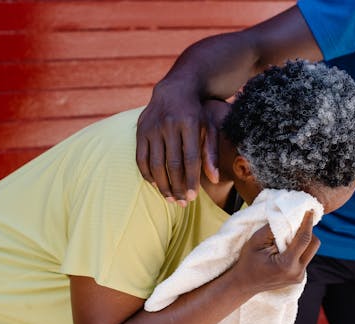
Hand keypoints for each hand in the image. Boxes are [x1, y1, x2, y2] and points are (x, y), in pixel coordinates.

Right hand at [136, 83, 222, 203]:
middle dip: (178, 187)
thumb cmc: (197, 114)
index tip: (193, 198)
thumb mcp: (210, 127)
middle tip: (182, 203)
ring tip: (170, 198)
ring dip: (162, 185)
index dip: (191, 180)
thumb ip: (211, 152)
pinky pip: (141, 158)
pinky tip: (155, 184)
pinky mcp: (140, 130)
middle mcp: (169, 124)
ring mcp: (152, 127)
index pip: (191, 159)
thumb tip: (214, 180)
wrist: (175, 90)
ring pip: (155, 164)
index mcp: (190, 123)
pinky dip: (147, 174)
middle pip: (172, 164)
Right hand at [233, 211, 319, 293]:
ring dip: (303, 240)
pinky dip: (299, 249)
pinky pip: (305, 258)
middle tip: (296, 223)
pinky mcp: (299, 277)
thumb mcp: (256, 241)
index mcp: (287, 264)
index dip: (308, 222)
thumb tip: (288, 217)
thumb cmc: (247, 261)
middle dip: (308, 231)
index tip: (309, 210)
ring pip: (311, 251)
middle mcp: (297, 272)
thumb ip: (273, 228)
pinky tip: (285, 248)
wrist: (244, 284)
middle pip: (314, 244)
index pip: (304, 239)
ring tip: (288, 237)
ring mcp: (299, 276)